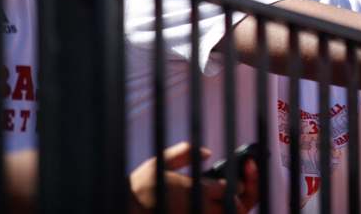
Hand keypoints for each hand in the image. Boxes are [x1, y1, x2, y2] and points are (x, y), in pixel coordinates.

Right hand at [129, 142, 247, 213]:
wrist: (123, 209)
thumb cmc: (140, 187)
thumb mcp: (160, 161)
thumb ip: (185, 152)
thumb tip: (207, 152)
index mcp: (195, 190)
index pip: (230, 189)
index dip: (237, 184)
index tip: (236, 180)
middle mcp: (198, 208)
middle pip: (233, 208)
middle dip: (237, 200)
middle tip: (235, 193)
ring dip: (226, 210)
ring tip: (224, 202)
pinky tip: (210, 208)